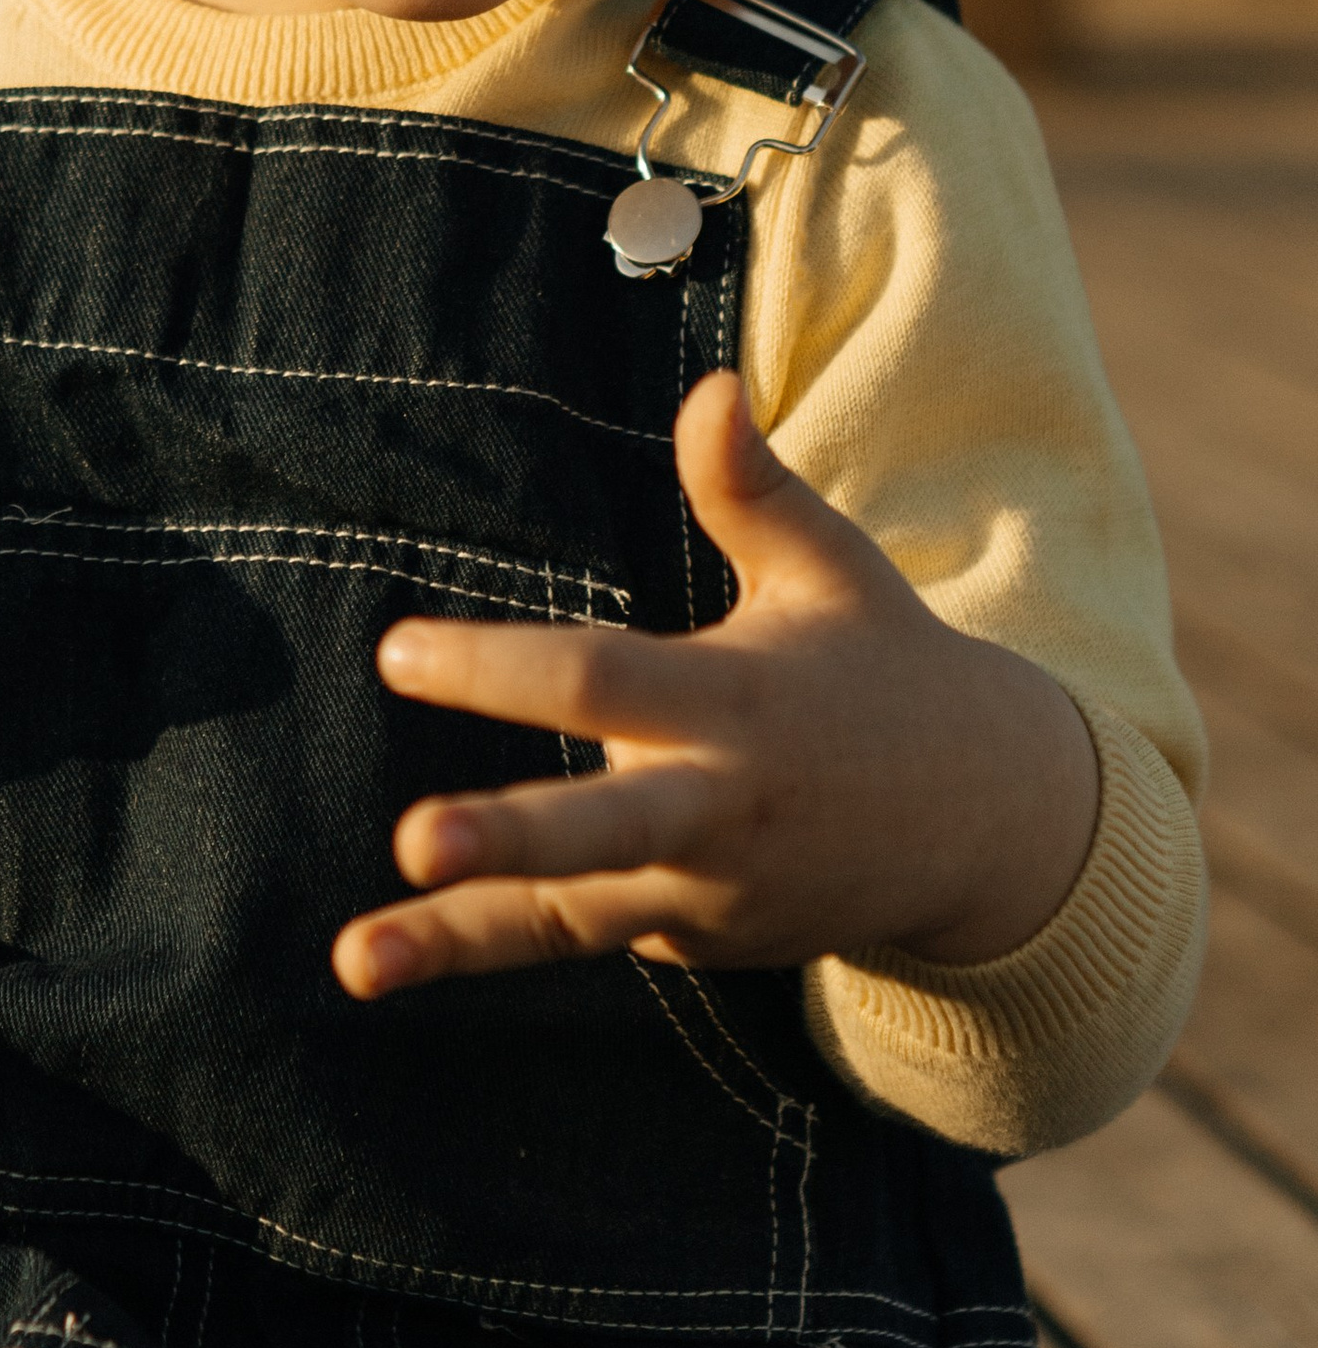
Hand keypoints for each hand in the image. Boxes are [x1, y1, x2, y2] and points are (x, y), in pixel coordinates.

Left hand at [333, 370, 1099, 997]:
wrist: (989, 826)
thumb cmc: (885, 669)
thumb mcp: (831, 570)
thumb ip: (753, 489)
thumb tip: (714, 384)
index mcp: (738, 706)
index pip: (600, 681)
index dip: (496, 668)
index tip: (395, 653)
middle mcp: (720, 811)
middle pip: (597, 827)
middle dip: (505, 837)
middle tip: (411, 844)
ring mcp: (709, 893)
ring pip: (569, 917)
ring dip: (458, 942)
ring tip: (358, 963)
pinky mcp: (697, 942)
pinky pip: (590, 922)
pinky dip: (510, 918)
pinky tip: (434, 925)